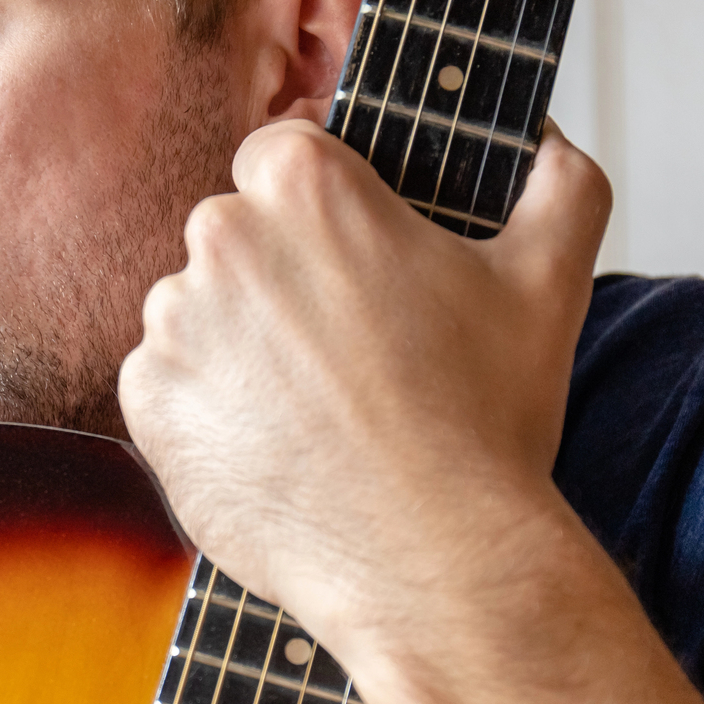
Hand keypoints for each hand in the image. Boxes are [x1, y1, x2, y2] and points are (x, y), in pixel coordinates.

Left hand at [118, 117, 610, 647]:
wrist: (430, 561)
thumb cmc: (485, 423)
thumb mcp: (551, 280)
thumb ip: (558, 183)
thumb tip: (546, 142)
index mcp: (305, 185)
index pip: (280, 153)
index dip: (319, 206)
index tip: (350, 258)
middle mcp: (221, 239)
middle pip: (235, 234)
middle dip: (280, 277)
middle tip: (348, 349)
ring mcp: (174, 324)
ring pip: (197, 312)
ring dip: (240, 346)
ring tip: (316, 408)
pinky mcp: (145, 403)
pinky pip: (167, 385)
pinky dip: (207, 411)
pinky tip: (275, 445)